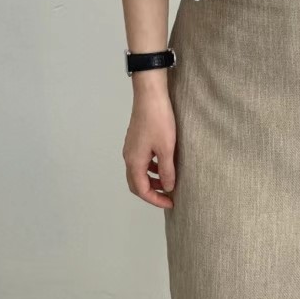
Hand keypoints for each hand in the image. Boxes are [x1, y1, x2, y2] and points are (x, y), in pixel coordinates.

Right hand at [122, 84, 176, 208]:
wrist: (150, 95)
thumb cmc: (159, 120)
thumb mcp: (167, 148)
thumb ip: (167, 170)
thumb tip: (168, 188)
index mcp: (134, 162)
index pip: (141, 190)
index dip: (155, 200)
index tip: (171, 203)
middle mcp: (129, 156)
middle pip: (136, 183)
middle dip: (152, 192)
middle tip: (168, 196)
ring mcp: (131, 147)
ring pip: (138, 171)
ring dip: (151, 180)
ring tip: (168, 180)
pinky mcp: (136, 139)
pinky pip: (141, 160)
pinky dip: (151, 167)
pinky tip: (163, 163)